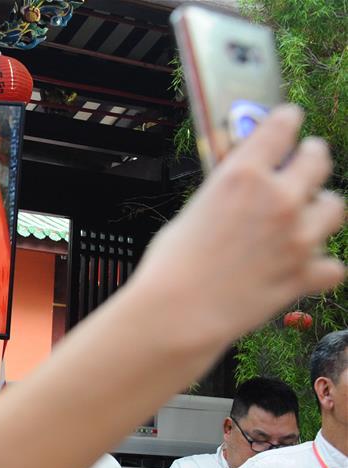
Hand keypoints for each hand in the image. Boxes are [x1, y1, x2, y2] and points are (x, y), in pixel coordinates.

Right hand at [134, 105, 343, 348]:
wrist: (179, 313)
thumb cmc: (171, 266)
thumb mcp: (193, 211)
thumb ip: (227, 194)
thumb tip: (244, 191)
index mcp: (242, 175)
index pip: (281, 127)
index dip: (287, 119)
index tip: (289, 119)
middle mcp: (278, 199)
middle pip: (318, 160)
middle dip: (312, 156)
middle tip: (308, 158)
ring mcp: (298, 237)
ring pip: (334, 207)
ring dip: (321, 208)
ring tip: (306, 216)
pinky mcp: (305, 274)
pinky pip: (332, 265)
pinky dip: (320, 266)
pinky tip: (305, 266)